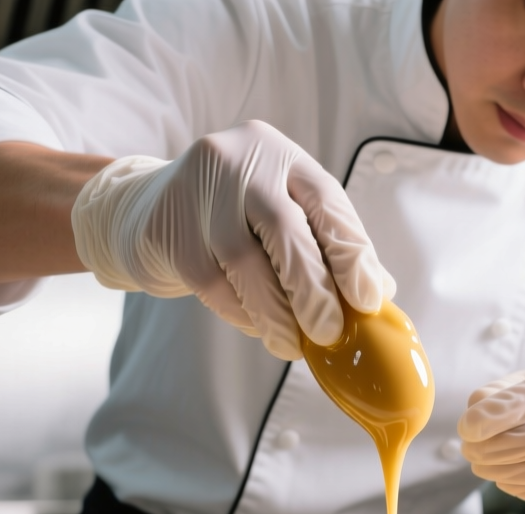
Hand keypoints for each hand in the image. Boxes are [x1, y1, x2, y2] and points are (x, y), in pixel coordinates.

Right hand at [70, 121, 393, 359]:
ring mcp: (200, 193)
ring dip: (276, 314)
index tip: (368, 300)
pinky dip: (242, 313)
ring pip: (246, 263)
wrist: (146, 205)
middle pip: (287, 230)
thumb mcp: (284, 214)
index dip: (352, 254)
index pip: (327, 202)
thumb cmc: (234, 217)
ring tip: (293, 345)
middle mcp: (242, 164)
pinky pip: (213, 283)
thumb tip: (379, 296)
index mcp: (283, 157)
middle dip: (314, 290)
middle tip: (330, 333)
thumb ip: (329, 248)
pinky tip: (257, 326)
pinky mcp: (171, 229)